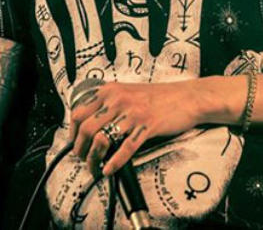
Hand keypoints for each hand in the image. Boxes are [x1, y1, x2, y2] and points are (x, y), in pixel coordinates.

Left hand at [32, 0, 262, 226]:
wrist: (190, 98)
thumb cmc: (160, 97)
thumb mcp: (131, 93)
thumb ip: (111, 102)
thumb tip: (92, 120)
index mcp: (111, 90)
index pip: (79, 110)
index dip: (72, 131)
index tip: (74, 144)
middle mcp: (118, 99)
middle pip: (86, 126)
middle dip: (80, 148)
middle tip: (82, 161)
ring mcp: (133, 113)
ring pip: (103, 138)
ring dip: (95, 159)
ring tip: (94, 170)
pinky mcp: (147, 126)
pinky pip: (126, 147)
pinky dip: (115, 162)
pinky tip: (110, 171)